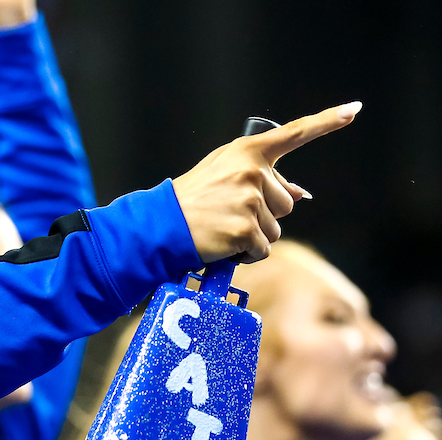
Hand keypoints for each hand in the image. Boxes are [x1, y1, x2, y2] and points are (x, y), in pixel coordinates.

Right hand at [172, 102, 360, 262]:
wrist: (161, 225)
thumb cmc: (191, 201)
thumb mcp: (224, 177)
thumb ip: (261, 179)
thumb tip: (301, 194)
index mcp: (247, 152)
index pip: (295, 133)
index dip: (327, 122)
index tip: (353, 109)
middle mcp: (252, 171)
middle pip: (286, 202)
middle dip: (264, 216)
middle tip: (229, 215)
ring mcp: (250, 200)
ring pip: (276, 229)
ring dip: (254, 237)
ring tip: (223, 228)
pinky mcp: (246, 228)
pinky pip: (262, 249)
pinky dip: (246, 255)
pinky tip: (224, 244)